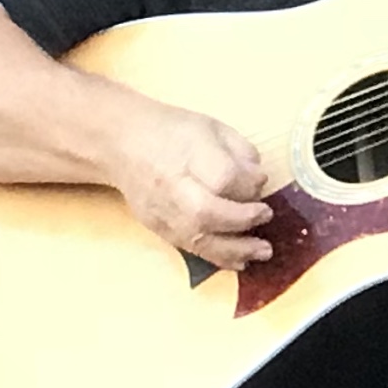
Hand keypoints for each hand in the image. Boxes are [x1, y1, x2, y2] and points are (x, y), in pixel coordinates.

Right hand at [112, 105, 271, 270]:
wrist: (121, 144)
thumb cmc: (171, 131)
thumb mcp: (212, 127)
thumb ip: (241, 152)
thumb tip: (259, 181)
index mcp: (187, 154)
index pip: (224, 177)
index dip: (250, 184)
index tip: (259, 181)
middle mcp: (173, 187)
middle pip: (209, 213)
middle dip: (244, 219)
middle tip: (265, 214)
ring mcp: (163, 212)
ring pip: (200, 239)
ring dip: (236, 249)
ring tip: (262, 251)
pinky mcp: (159, 229)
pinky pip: (191, 249)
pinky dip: (218, 258)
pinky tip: (240, 261)